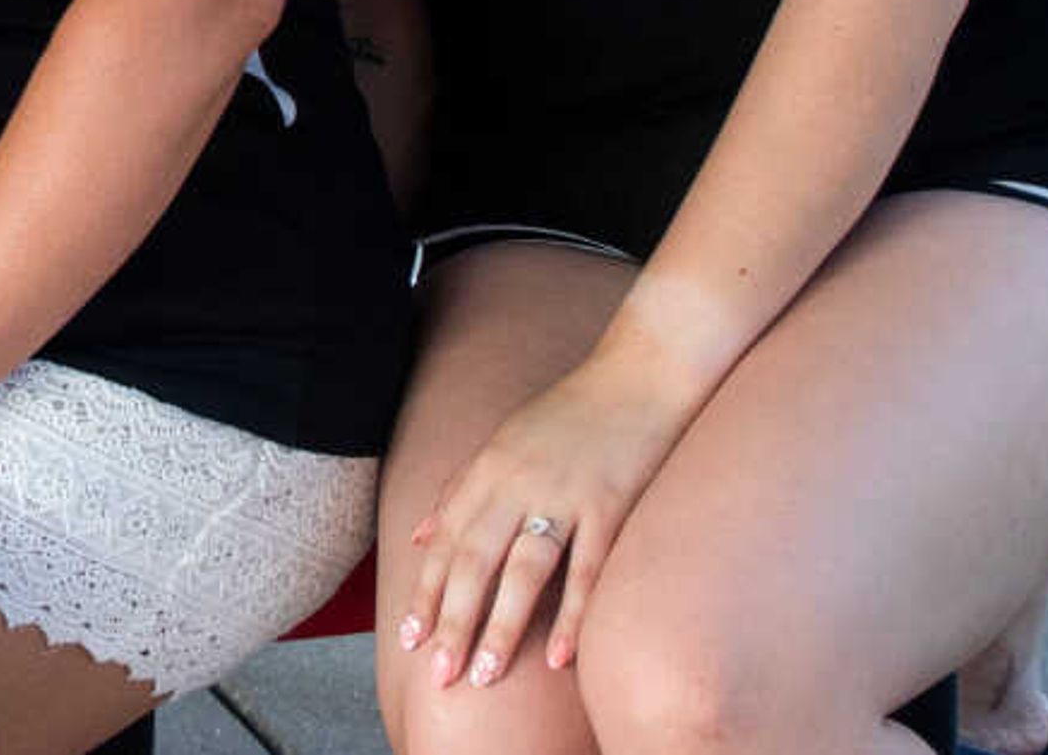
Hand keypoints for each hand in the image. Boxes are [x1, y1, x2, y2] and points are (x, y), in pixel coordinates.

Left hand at [400, 347, 696, 689]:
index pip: (446, 540)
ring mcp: (565, 494)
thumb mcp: (504, 441)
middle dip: (451, 620)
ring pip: (523, 570)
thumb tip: (419, 534)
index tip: (407, 638)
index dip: (425, 591)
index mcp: (489, 468)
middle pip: (474, 560)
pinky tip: (558, 657)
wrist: (640, 373)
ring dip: (501, 627)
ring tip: (483, 674)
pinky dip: (572, 614)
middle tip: (437, 674)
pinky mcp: (611, 504)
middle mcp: (517, 482)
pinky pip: (588, 569)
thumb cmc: (571, 413)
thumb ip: (461, 488)